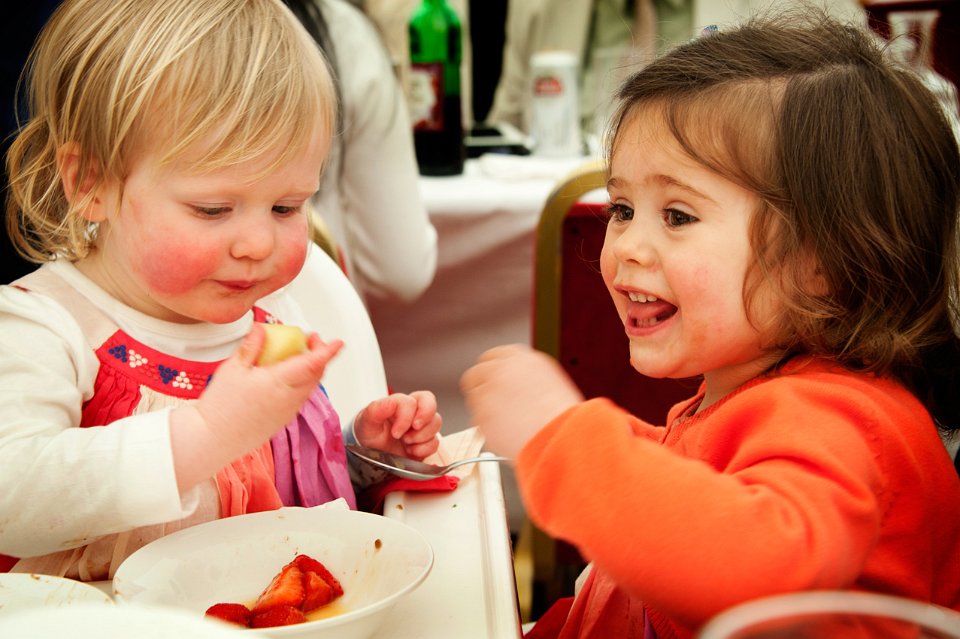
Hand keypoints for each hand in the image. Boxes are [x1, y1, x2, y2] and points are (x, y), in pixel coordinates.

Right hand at [170, 324, 341, 490]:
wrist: (211, 439)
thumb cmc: (220, 408)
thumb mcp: (232, 369)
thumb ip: (251, 347)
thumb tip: (261, 329)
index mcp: (278, 383)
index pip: (312, 363)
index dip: (328, 351)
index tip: (338, 342)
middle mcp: (289, 399)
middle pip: (316, 374)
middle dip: (319, 355)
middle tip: (310, 340)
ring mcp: (288, 412)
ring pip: (310, 387)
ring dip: (311, 369)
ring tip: (296, 356)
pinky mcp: (282, 421)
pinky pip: (300, 398)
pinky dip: (301, 383)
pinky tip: (285, 377)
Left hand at [354, 391, 441, 459]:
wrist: (371, 454)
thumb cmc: (369, 433)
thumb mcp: (366, 421)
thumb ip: (377, 409)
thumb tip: (391, 403)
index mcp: (400, 403)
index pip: (412, 402)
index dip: (406, 417)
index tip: (396, 433)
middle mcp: (413, 412)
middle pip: (431, 404)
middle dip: (424, 419)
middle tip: (410, 433)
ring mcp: (421, 427)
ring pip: (436, 423)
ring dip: (421, 437)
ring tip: (406, 443)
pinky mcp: (425, 442)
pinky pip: (435, 443)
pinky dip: (423, 450)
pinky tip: (410, 451)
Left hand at [460, 344, 582, 458]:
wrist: (561, 434)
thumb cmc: (563, 415)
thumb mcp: (549, 382)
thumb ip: (524, 378)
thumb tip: (513, 386)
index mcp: (521, 357)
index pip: (492, 357)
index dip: (491, 372)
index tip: (491, 382)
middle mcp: (501, 369)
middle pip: (475, 373)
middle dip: (480, 388)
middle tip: (491, 404)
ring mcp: (488, 390)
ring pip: (474, 399)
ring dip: (485, 410)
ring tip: (509, 424)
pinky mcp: (480, 413)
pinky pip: (477, 422)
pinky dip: (488, 430)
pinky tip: (508, 434)